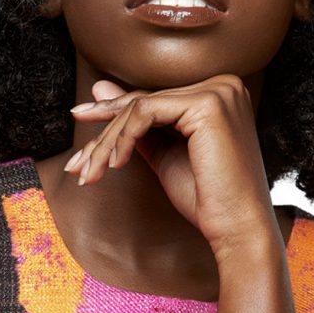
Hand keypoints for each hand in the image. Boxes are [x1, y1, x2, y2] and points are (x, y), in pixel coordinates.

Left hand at [64, 74, 280, 260]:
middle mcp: (223, 83)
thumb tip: (99, 87)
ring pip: (140, 106)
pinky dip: (123, 138)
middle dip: (104, 133)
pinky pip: (146, 112)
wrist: (237, 229)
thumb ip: (135, 122)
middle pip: (144, 102)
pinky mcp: (207, 104)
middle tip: (76, 162)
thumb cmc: (206, 197)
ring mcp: (218, 91)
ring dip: (108, 141)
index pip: (154, 100)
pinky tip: (114, 165)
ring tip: (89, 172)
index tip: (80, 120)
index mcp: (218, 92)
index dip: (113, 114)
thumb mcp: (164, 153)